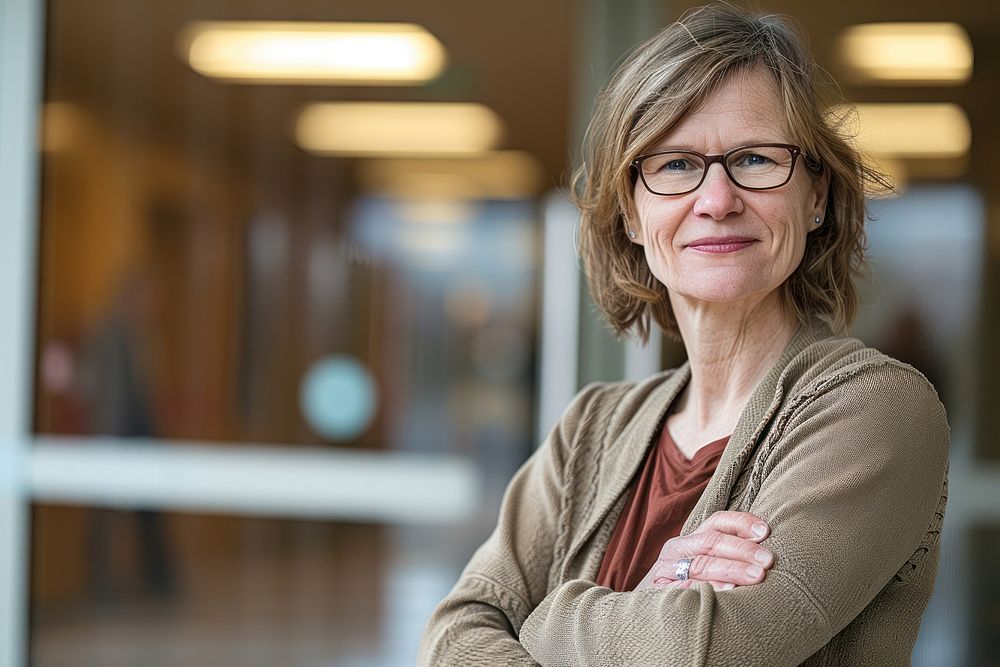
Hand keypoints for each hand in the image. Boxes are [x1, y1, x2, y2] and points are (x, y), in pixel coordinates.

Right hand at [634, 511, 773, 591]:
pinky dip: (708, 588)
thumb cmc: (689, 588)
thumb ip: (727, 557)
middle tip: (767, 560)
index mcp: (691, 539)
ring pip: (701, 564)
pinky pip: (687, 588)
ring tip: (756, 576)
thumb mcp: (703, 565)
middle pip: (711, 542)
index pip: (717, 522)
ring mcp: (667, 571)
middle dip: (743, 550)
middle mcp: (677, 550)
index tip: (765, 531)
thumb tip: (769, 556)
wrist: (650, 613)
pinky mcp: (661, 592)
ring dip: (731, 569)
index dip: (741, 523)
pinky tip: (728, 591)